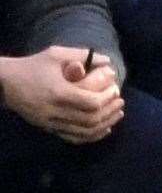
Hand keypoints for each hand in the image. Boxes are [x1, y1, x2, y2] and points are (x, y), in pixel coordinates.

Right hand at [0, 47, 123, 143]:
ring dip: (105, 124)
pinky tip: (104, 129)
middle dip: (109, 110)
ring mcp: (50, 123)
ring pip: (83, 131)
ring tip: (117, 114)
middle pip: (90, 119)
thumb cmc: (33, 66)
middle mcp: (54, 111)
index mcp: (58, 92)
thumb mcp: (56, 54)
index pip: (90, 102)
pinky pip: (73, 137)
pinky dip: (91, 136)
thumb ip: (82, 56)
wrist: (5, 83)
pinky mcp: (47, 128)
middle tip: (120, 100)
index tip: (115, 88)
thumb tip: (107, 62)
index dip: (107, 98)